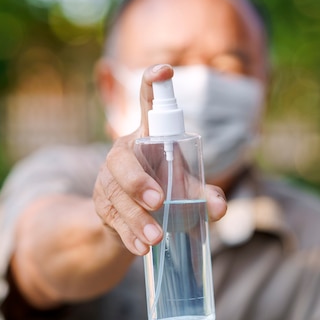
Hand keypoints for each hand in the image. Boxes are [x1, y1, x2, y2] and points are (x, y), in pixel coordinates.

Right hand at [93, 64, 226, 255]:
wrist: (129, 218)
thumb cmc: (162, 189)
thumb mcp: (183, 187)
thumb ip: (201, 194)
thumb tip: (218, 207)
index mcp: (146, 137)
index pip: (145, 103)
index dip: (152, 84)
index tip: (164, 70)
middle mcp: (123, 154)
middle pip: (122, 160)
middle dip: (138, 181)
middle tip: (159, 201)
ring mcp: (107, 180)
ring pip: (115, 195)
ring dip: (136, 217)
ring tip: (155, 238)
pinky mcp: (102, 206)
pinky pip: (111, 220)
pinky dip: (127, 235)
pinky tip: (141, 248)